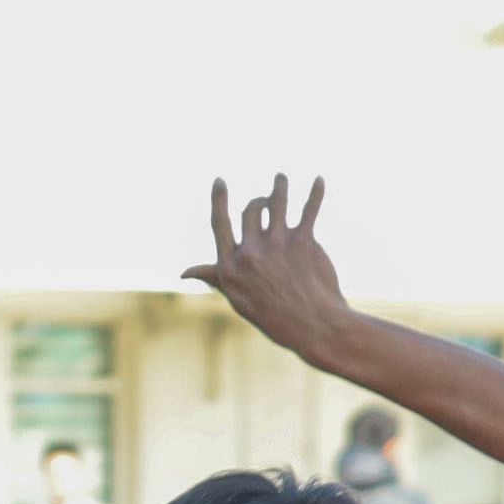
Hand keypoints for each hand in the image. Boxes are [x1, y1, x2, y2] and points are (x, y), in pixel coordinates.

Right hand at [184, 174, 357, 356]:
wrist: (310, 326)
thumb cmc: (272, 315)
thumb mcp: (236, 297)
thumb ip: (215, 276)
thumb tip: (184, 272)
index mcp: (231, 265)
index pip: (220, 224)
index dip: (219, 199)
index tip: (220, 181)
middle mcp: (251, 251)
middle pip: (251, 211)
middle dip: (258, 201)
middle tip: (265, 199)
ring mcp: (277, 244)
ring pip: (277, 202)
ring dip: (279, 186)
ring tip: (281, 178)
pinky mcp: (303, 242)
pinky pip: (309, 209)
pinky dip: (315, 192)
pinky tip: (319, 179)